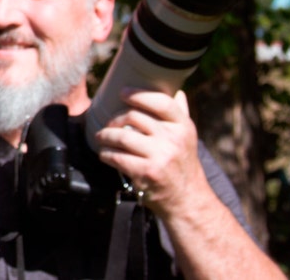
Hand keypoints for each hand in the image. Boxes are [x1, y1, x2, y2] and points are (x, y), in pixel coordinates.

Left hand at [92, 88, 206, 216]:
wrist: (187, 200)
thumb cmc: (182, 164)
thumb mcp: (187, 138)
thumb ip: (180, 114)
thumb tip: (176, 90)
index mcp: (183, 127)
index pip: (161, 101)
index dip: (138, 94)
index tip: (122, 92)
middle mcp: (173, 139)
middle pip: (133, 116)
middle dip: (114, 119)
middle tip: (108, 125)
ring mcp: (160, 156)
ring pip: (121, 136)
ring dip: (105, 136)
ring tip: (101, 137)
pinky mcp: (146, 172)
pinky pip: (116, 156)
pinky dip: (105, 154)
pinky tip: (105, 154)